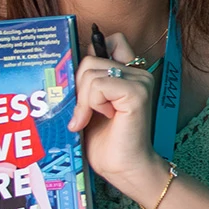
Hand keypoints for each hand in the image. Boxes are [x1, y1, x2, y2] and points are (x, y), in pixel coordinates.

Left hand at [70, 33, 163, 193]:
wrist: (123, 167)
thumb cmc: (106, 141)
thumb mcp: (91, 104)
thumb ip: (88, 81)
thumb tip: (68, 61)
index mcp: (130, 72)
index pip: (112, 41)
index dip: (93, 56)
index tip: (84, 86)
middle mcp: (138, 73)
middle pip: (91, 59)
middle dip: (79, 87)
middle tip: (84, 111)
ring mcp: (140, 81)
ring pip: (91, 73)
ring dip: (83, 100)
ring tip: (90, 118)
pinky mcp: (136, 93)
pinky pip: (99, 86)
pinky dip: (91, 104)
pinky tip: (100, 118)